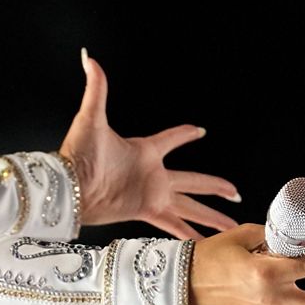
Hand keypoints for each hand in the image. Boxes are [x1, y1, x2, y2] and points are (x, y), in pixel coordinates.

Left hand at [59, 48, 240, 239]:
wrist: (68, 187)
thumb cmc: (77, 154)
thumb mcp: (91, 118)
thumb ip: (97, 89)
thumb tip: (90, 58)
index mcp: (144, 150)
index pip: (172, 138)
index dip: (185, 134)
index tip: (201, 130)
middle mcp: (152, 174)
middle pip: (194, 180)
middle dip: (215, 186)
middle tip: (236, 191)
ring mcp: (150, 195)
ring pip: (190, 207)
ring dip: (211, 217)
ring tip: (231, 226)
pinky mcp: (145, 212)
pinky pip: (173, 226)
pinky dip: (188, 236)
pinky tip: (203, 246)